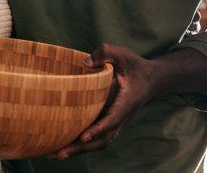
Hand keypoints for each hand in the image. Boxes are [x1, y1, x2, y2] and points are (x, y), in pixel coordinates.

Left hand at [50, 44, 157, 159]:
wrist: (151, 79)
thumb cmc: (135, 66)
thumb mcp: (123, 54)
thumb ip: (106, 53)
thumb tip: (85, 62)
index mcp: (126, 103)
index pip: (112, 119)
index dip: (98, 129)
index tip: (83, 136)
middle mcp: (121, 116)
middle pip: (103, 139)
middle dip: (82, 147)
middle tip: (59, 153)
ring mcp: (116, 121)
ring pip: (99, 142)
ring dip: (79, 150)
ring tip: (55, 154)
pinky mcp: (109, 121)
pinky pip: (96, 137)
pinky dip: (82, 145)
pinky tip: (63, 146)